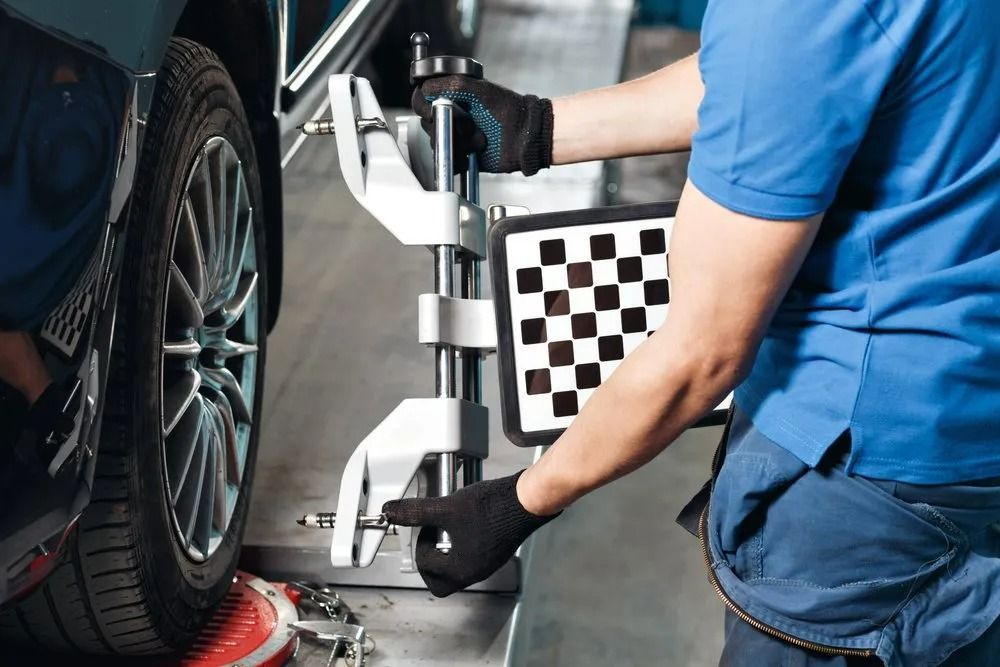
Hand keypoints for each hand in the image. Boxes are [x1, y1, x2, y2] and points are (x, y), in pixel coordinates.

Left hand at [382, 471, 559, 596]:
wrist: (526, 500)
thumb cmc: (491, 508)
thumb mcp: (447, 507)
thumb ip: (416, 512)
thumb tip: (391, 512)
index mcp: (460, 570)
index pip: (426, 568)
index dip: (420, 543)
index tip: (425, 525)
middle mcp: (474, 572)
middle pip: (440, 579)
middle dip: (429, 558)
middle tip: (430, 535)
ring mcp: (487, 564)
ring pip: (456, 568)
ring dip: (445, 550)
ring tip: (447, 525)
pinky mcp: (496, 552)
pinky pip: (471, 556)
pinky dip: (461, 543)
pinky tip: (464, 521)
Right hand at [411, 75, 553, 175]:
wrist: (527, 137)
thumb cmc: (511, 111)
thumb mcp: (481, 91)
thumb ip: (453, 85)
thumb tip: (425, 89)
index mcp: (453, 96)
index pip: (422, 98)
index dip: (423, 104)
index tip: (432, 108)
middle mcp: (452, 116)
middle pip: (428, 123)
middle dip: (447, 126)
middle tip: (468, 123)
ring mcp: (456, 136)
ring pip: (437, 144)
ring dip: (458, 142)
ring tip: (479, 138)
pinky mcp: (462, 156)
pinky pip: (448, 161)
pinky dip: (458, 159)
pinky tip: (475, 152)